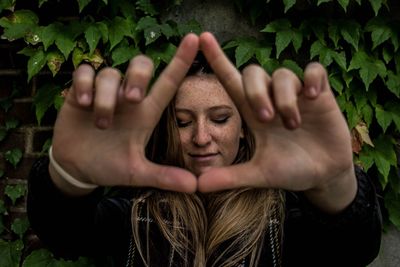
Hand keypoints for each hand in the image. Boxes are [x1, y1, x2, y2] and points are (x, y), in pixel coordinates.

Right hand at [51, 34, 198, 192]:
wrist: (78, 168)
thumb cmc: (110, 166)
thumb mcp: (137, 173)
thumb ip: (164, 176)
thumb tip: (195, 186)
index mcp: (146, 113)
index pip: (167, 82)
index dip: (181, 60)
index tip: (194, 39)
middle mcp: (128, 98)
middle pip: (141, 64)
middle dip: (137, 76)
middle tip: (131, 100)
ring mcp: (105, 92)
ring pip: (111, 73)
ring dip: (106, 96)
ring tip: (101, 122)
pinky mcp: (80, 91)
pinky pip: (85, 71)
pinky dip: (84, 85)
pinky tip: (83, 104)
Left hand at [198, 32, 356, 211]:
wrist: (323, 175)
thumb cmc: (290, 170)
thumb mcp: (259, 174)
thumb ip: (230, 176)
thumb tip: (197, 186)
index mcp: (253, 114)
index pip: (231, 81)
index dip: (217, 60)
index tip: (203, 40)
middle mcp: (271, 99)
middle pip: (253, 72)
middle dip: (257, 93)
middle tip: (267, 120)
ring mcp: (296, 95)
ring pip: (282, 74)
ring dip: (284, 99)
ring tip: (293, 125)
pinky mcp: (320, 94)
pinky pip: (314, 70)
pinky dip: (311, 80)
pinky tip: (313, 98)